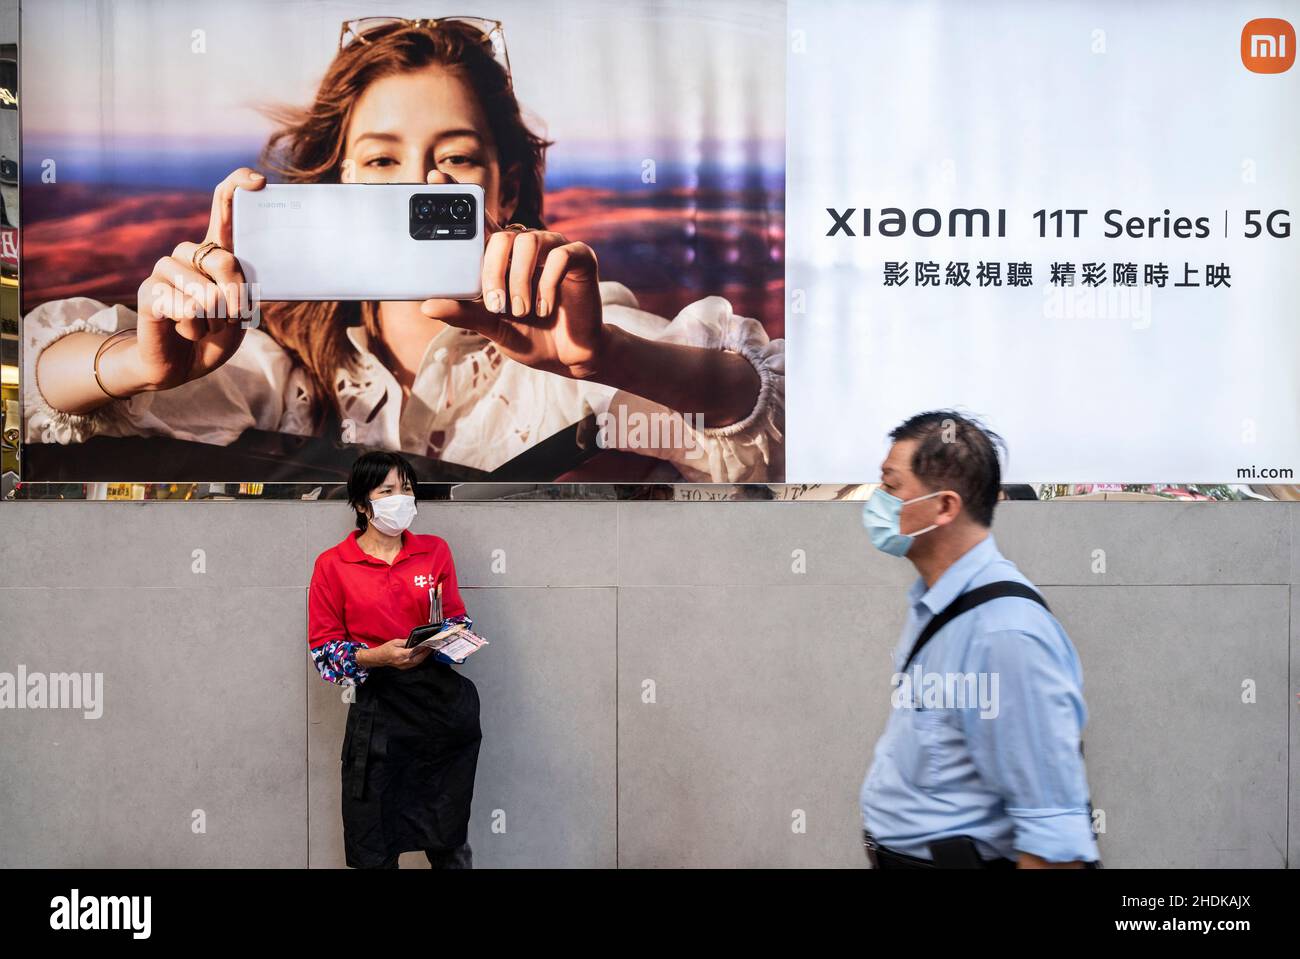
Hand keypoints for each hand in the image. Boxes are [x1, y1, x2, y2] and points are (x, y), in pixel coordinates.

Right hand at [133, 168, 263, 390]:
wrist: (182, 366)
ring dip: (215, 321)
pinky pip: (186, 309)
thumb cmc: (214, 335)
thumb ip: (246, 290)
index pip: (223, 205)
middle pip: (224, 259)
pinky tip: (186, 332)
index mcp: (214, 250)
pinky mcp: (149, 293)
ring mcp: (164, 270)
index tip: (259, 182)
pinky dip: (195, 329)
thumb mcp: (241, 313)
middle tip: (229, 317)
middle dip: (236, 299)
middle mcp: (188, 253)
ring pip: (206, 292)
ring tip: (205, 326)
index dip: (238, 187)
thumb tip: (245, 278)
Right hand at [373, 638, 432, 669]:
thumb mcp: (395, 642)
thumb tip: (416, 641)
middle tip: (431, 647)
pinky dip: (419, 659)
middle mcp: (402, 662)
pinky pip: (414, 664)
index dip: (422, 648)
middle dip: (426, 653)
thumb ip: (406, 642)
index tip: (428, 644)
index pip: (414, 652)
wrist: (379, 658)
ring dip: (424, 656)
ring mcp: (403, 666)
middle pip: (418, 659)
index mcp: (399, 655)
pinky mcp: (404, 667)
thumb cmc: (385, 649)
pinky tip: (422, 654)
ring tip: (428, 650)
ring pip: (417, 662)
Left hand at [419, 202, 607, 379]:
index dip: (459, 194)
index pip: (479, 220)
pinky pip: (559, 256)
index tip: (434, 176)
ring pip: (528, 243)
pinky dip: (548, 286)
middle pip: (501, 237)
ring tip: (522, 310)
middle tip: (496, 304)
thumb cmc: (530, 335)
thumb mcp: (491, 326)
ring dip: (520, 281)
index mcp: (502, 256)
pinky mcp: (580, 257)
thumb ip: (463, 314)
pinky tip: (546, 307)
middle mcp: (527, 245)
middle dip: (493, 272)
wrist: (568, 355)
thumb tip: (427, 306)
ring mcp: (554, 248)